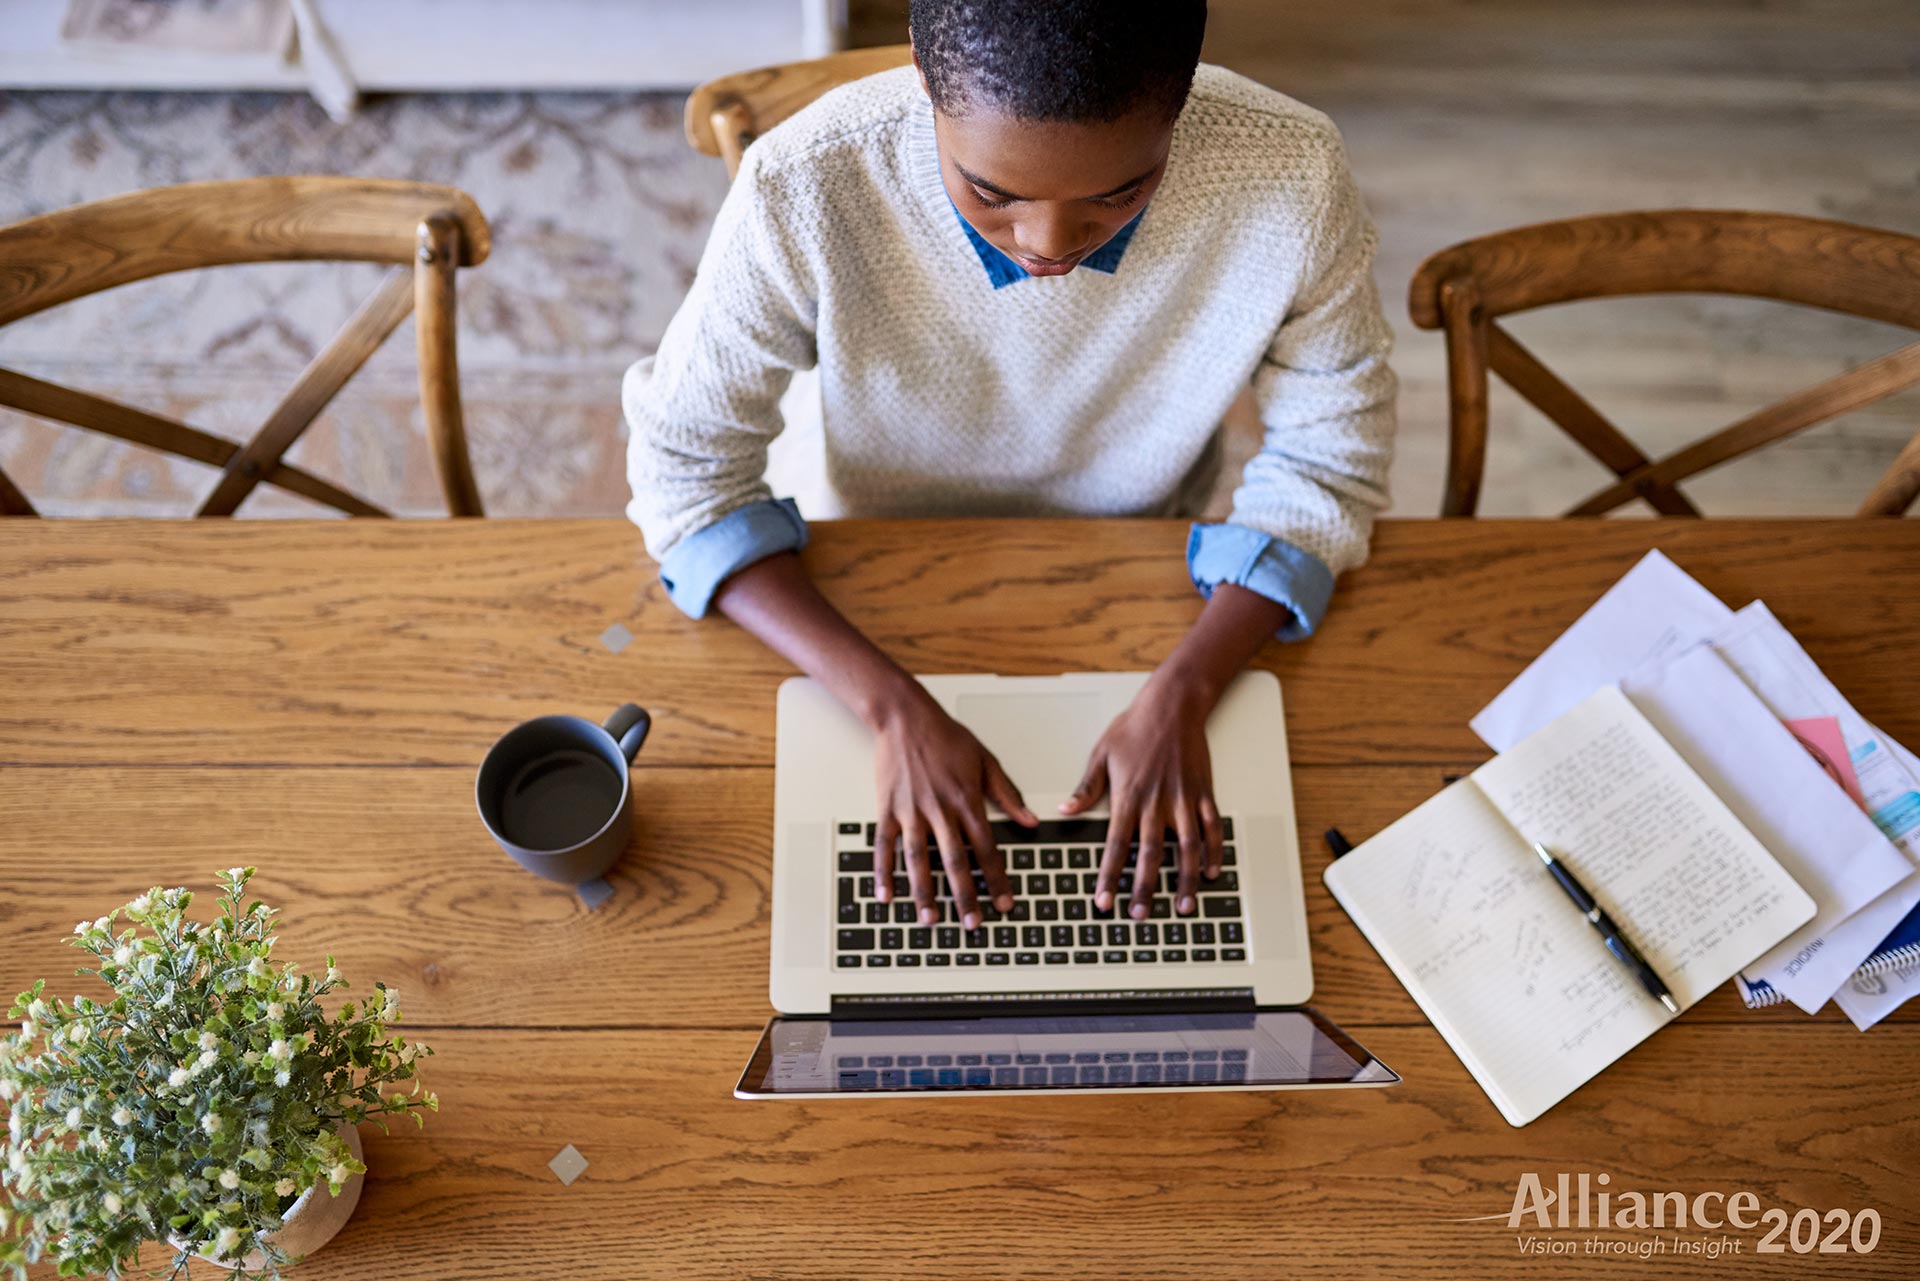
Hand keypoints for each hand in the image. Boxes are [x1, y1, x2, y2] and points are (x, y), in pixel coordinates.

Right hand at [870, 685, 1036, 929]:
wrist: (905, 717)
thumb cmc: (947, 736)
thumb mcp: (986, 760)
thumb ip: (1008, 794)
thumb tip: (1031, 821)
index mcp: (966, 800)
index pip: (986, 848)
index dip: (997, 878)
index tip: (1005, 903)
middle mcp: (939, 809)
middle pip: (954, 861)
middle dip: (965, 895)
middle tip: (972, 924)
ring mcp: (910, 811)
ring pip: (918, 859)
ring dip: (924, 892)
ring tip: (930, 918)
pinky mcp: (887, 809)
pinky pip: (883, 846)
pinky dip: (883, 872)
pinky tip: (885, 896)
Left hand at [1060, 673, 1224, 919]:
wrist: (1172, 705)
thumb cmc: (1134, 727)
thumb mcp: (1101, 755)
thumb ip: (1086, 788)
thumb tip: (1065, 810)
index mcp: (1127, 797)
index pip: (1115, 846)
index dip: (1109, 877)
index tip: (1104, 901)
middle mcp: (1156, 803)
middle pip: (1149, 855)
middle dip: (1144, 889)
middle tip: (1140, 916)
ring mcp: (1183, 800)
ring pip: (1186, 848)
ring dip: (1185, 880)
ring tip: (1184, 907)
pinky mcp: (1203, 793)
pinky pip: (1211, 828)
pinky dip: (1213, 851)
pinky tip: (1211, 872)